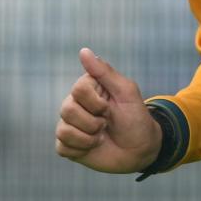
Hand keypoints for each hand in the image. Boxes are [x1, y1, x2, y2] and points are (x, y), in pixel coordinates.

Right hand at [55, 48, 161, 173]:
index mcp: (88, 88)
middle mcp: (75, 103)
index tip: (109, 108)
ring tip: (100, 136)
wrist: (140, 149)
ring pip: (63, 130)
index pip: (78, 90)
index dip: (96, 103)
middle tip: (106, 124)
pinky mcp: (68, 145)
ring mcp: (70, 124)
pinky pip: (61, 147)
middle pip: (67, 109)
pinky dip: (81, 149)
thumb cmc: (135, 117)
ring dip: (88, 138)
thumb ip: (105, 72)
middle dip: (93, 122)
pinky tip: (92, 147)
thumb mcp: (126, 92)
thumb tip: (83, 51)